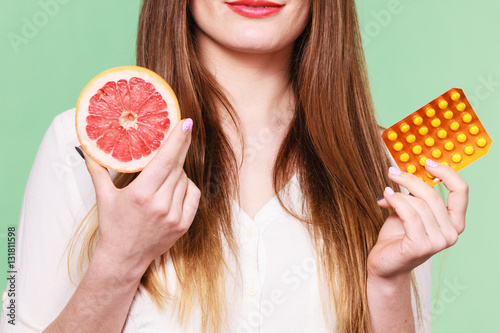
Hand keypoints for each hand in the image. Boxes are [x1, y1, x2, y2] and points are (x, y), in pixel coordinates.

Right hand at [80, 118, 200, 278]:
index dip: (176, 140)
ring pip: (185, 180)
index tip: (185, 123)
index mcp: (141, 194)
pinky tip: (176, 186)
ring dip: (179, 171)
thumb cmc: (113, 226)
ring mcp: (174, 216)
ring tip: (165, 171)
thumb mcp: (104, 197)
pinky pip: (193, 195)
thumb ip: (98, 170)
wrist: (123, 259)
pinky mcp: (183, 225)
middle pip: (177, 167)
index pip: (165, 160)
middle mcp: (160, 204)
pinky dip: (187, 187)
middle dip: (179, 148)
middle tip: (183, 130)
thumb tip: (88, 148)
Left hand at [367, 159, 467, 279]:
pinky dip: (396, 201)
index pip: (461, 191)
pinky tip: (385, 198)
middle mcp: (451, 233)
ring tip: (386, 193)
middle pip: (433, 195)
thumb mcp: (409, 210)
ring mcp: (438, 242)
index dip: (446, 173)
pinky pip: (409, 214)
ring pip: (419, 204)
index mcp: (454, 222)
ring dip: (398, 194)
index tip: (427, 161)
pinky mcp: (420, 246)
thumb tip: (400, 173)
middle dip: (410, 180)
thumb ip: (412, 194)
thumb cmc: (398, 237)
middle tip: (392, 172)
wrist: (385, 264)